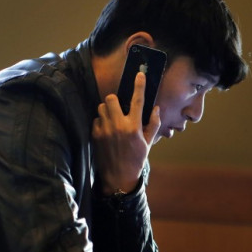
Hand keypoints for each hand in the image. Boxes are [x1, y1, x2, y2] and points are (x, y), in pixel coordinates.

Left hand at [92, 72, 160, 193]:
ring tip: (113, 120)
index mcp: (134, 127)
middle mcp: (118, 126)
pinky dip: (101, 121)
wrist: (118, 177)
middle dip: (114, 100)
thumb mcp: (148, 142)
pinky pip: (96, 119)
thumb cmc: (136, 159)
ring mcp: (105, 130)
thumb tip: (155, 108)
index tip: (139, 75)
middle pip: (111, 98)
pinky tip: (107, 131)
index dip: (139, 85)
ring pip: (101, 107)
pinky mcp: (95, 135)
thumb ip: (153, 124)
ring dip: (107, 110)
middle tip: (119, 108)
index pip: (137, 100)